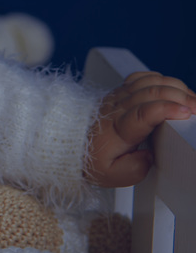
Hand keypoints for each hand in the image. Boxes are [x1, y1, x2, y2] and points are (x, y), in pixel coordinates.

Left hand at [85, 71, 194, 186]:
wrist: (69, 144)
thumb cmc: (92, 159)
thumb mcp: (111, 175)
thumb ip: (135, 168)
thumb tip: (150, 156)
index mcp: (118, 128)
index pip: (143, 111)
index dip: (167, 109)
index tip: (187, 113)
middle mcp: (118, 107)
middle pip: (152, 92)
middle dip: (181, 97)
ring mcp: (118, 96)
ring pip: (149, 81)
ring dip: (175, 86)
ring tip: (192, 100)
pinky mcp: (120, 92)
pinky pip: (142, 77)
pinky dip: (162, 79)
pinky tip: (174, 90)